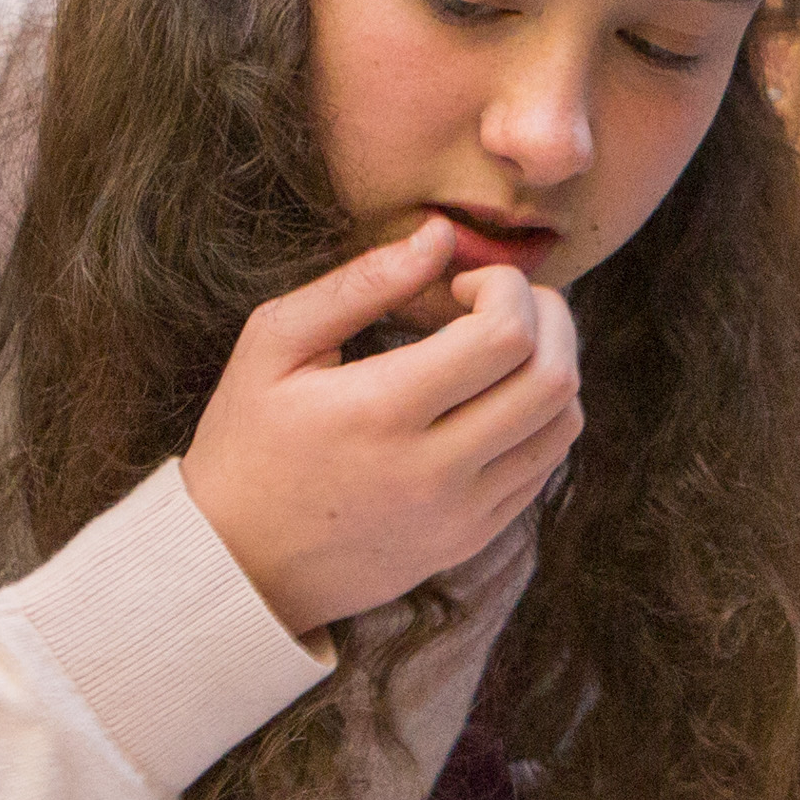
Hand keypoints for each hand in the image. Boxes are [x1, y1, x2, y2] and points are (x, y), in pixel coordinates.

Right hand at [182, 221, 581, 633]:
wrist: (236, 564)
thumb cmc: (246, 440)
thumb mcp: (274, 344)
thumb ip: (360, 283)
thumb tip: (440, 234)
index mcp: (381, 410)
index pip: (506, 336)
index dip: (505, 288)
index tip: (462, 285)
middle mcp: (434, 470)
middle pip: (553, 378)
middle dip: (549, 318)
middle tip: (502, 304)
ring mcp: (460, 513)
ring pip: (563, 425)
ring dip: (553, 367)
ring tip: (501, 350)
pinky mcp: (471, 539)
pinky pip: (543, 469)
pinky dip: (538, 420)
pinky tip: (490, 401)